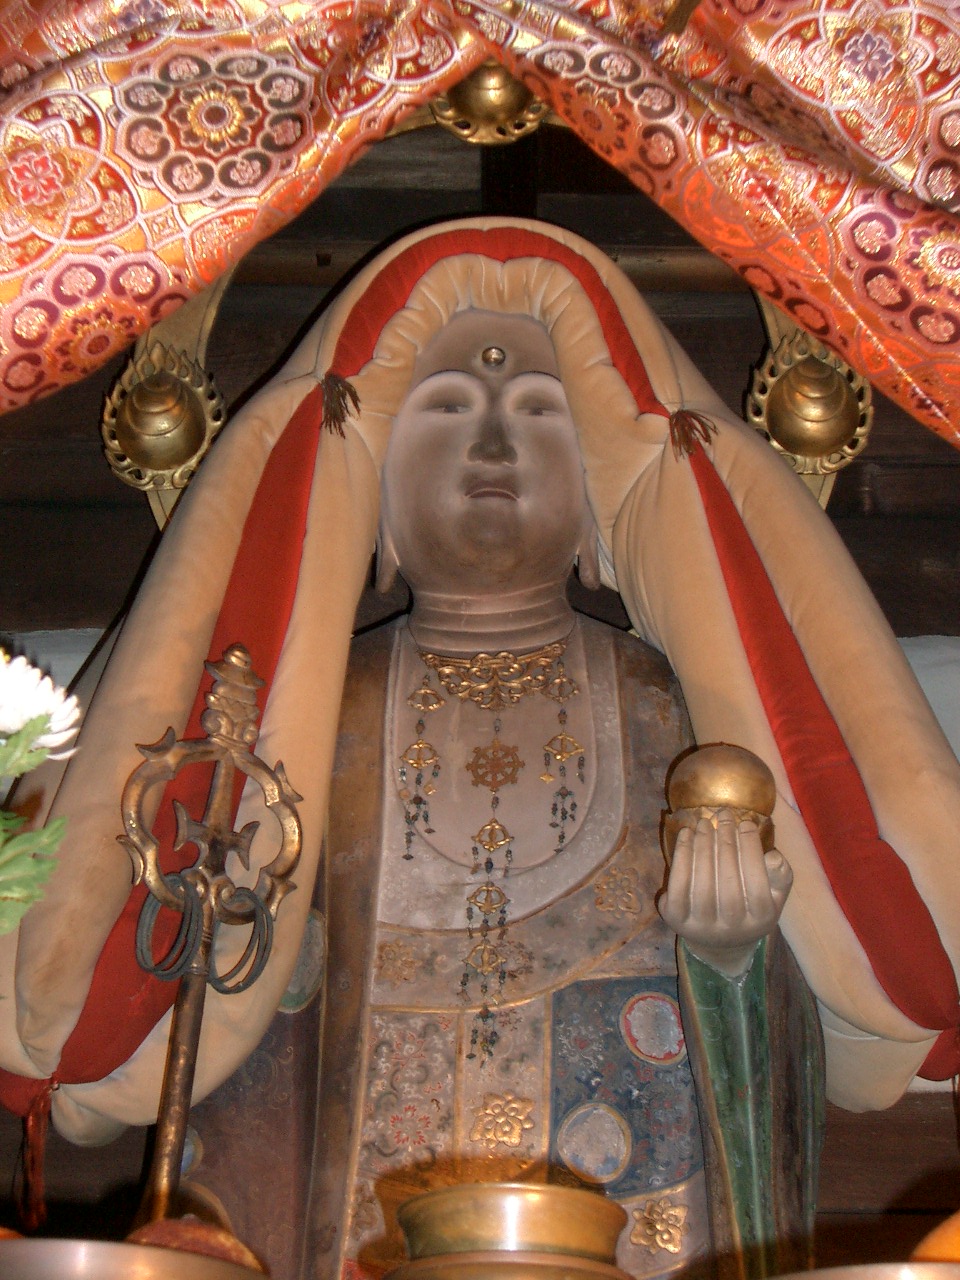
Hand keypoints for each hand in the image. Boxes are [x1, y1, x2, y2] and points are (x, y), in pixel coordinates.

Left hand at [658, 809, 792, 977]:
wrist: (718, 942)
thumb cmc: (750, 909)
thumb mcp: (774, 896)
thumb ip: (781, 876)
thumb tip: (772, 856)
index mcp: (761, 920)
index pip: (757, 881)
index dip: (750, 848)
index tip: (746, 822)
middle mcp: (732, 928)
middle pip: (728, 879)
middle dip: (725, 841)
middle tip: (723, 815)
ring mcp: (701, 926)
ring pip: (702, 881)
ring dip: (702, 845)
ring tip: (705, 823)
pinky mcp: (676, 919)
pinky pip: (678, 883)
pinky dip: (681, 855)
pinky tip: (686, 834)